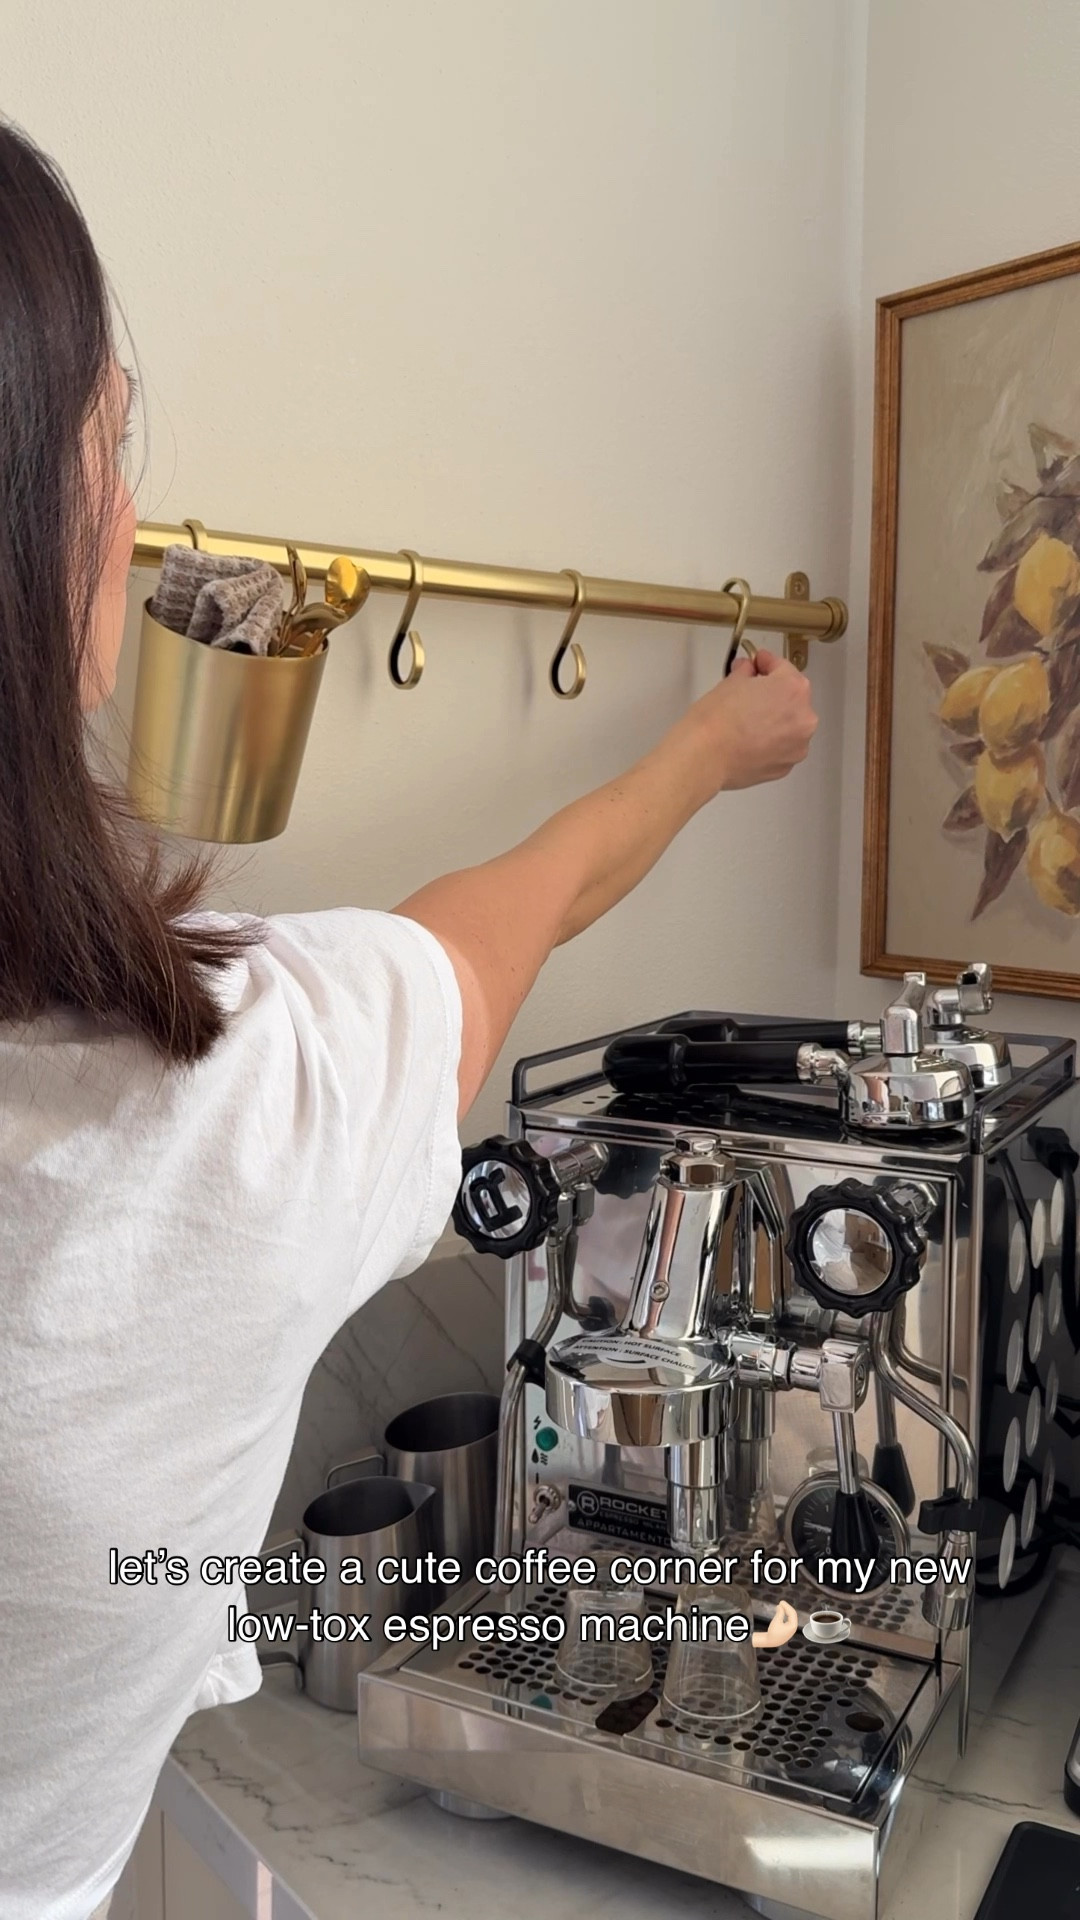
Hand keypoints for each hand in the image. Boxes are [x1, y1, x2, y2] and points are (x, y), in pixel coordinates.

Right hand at [678, 649, 818, 797]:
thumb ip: (746, 672)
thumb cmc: (716, 716)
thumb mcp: (730, 683)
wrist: (705, 759)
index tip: (755, 662)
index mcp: (793, 688)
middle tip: (750, 694)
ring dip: (776, 719)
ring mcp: (798, 745)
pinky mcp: (786, 767)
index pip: (783, 667)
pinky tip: (751, 742)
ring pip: (790, 726)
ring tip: (750, 723)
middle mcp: (805, 717)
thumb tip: (748, 670)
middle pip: (792, 698)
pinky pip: (782, 747)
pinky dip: (771, 742)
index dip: (766, 662)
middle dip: (774, 693)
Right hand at [751, 1599, 798, 1648]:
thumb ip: (780, 1612)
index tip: (781, 1602)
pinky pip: (788, 1619)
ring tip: (779, 1606)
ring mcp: (791, 1628)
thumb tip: (781, 1606)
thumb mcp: (776, 1621)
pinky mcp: (788, 1629)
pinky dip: (785, 1614)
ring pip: (791, 1616)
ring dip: (786, 1610)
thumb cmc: (773, 1632)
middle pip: (792, 1614)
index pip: (792, 1613)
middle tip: (781, 1602)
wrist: (770, 1642)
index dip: (787, 1606)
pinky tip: (780, 1611)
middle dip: (787, 1608)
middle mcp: (793, 1627)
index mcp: (793, 1626)